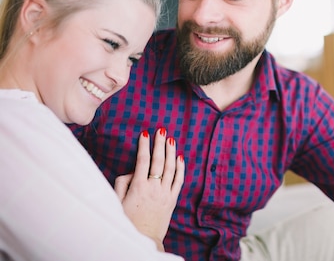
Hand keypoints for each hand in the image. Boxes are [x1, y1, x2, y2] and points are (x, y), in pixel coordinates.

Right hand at [114, 128, 184, 250]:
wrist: (143, 238)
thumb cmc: (127, 221)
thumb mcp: (117, 201)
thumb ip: (122, 183)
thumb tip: (132, 170)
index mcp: (139, 187)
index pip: (142, 160)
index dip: (144, 146)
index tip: (145, 134)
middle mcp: (154, 187)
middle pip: (158, 160)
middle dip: (160, 143)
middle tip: (162, 130)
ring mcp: (165, 193)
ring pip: (170, 168)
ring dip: (171, 152)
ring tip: (171, 139)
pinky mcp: (173, 199)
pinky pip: (179, 180)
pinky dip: (180, 168)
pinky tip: (180, 157)